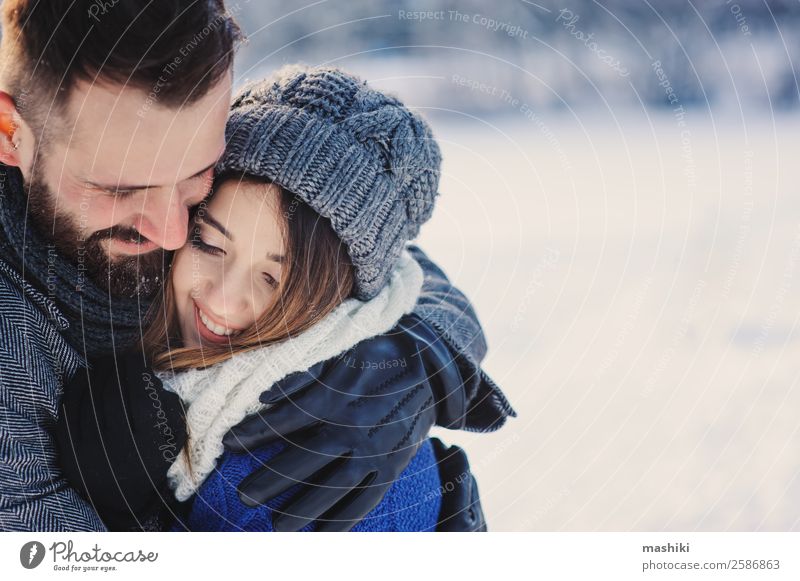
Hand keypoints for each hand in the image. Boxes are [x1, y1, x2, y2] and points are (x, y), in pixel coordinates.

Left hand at [55, 350, 186, 529]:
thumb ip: (168, 405)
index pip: (140, 394)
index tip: (135, 357)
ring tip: (101, 367)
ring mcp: (91, 456)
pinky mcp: (69, 459)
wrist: (123, 501)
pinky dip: (75, 392)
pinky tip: (83, 379)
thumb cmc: (153, 457)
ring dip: (95, 376)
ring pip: (89, 402)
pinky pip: (69, 415)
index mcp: (151, 445)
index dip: (136, 369)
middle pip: (113, 395)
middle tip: (116, 358)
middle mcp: (120, 452)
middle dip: (114, 369)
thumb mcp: (174, 435)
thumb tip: (147, 376)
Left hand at [222, 314, 464, 530]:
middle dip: (272, 479)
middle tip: (243, 497)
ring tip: (277, 527)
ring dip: (304, 508)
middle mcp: (353, 425)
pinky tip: (324, 534)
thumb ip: (304, 375)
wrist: (429, 367)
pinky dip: (346, 518)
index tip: (228, 446)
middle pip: (305, 458)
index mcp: (337, 395)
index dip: (255, 433)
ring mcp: (375, 448)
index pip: (286, 419)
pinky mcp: (393, 463)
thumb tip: (265, 394)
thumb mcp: (340, 354)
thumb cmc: (377, 357)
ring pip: (334, 484)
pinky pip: (368, 497)